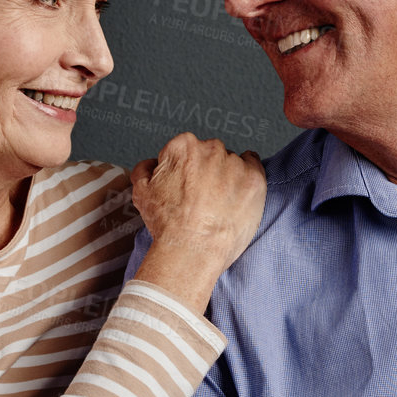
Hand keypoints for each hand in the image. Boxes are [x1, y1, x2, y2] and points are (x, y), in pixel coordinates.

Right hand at [129, 134, 265, 311]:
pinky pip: (254, 165)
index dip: (184, 171)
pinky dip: (248, 177)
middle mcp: (210, 149)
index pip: (185, 150)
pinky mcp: (254, 178)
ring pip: (232, 163)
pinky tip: (239, 193)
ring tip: (220, 204)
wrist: (193, 249)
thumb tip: (151, 165)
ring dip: (228, 177)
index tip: (186, 186)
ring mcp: (234, 163)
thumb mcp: (141, 193)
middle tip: (203, 197)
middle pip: (210, 154)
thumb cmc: (170, 225)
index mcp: (182, 147)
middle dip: (207, 172)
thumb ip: (144, 170)